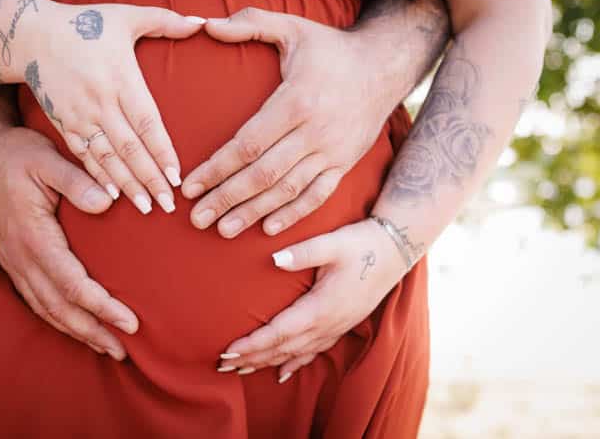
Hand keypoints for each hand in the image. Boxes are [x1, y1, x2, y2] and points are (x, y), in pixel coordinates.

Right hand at [0, 125, 138, 360]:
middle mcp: (21, 257)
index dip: (102, 307)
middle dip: (93, 331)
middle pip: (60, 307)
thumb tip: (106, 202)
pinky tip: (75, 325)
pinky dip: (58, 318)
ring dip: (77, 331)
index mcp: (33, 237)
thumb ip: (76, 181)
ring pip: (46, 308)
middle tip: (125, 351)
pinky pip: (36, 299)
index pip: (72, 284)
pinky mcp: (14, 260)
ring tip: (107, 347)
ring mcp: (15, 261)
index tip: (130, 321)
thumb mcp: (46, 158)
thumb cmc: (16, 154)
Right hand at [27, 3, 204, 213]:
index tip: (176, 176)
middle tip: (168, 205)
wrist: (31, 35)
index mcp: (120, 78)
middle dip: (149, 179)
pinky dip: (98, 177)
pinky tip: (111, 197)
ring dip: (126, 185)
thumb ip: (165, 20)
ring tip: (145, 208)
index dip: (162, 151)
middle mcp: (100, 102)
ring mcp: (80, 116)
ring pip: (107, 158)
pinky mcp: (64, 124)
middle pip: (129, 148)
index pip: (146, 123)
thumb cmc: (85, 24)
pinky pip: (83, 157)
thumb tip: (201, 21)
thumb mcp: (126, 16)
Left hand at [181, 8, 396, 237]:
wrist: (385, 66)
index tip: (190, 185)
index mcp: (297, 100)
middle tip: (196, 218)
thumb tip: (206, 24)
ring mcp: (332, 152)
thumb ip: (249, 23)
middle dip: (227, 198)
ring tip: (223, 230)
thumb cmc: (330, 47)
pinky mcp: (344, 164)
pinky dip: (293, 214)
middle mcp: (315, 132)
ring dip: (253, 212)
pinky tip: (268, 230)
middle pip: (264, 174)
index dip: (217, 168)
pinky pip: (317, 196)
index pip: (248, 144)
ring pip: (288, 190)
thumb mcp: (292, 26)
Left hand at [216, 219, 405, 381]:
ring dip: (266, 362)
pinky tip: (280, 374)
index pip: (281, 332)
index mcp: (322, 306)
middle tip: (221, 364)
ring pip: (295, 354)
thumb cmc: (361, 244)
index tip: (229, 350)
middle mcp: (328, 324)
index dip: (254, 343)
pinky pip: (313, 352)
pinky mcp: (340, 325)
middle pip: (284, 349)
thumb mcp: (333, 243)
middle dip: (252, 357)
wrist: (395, 250)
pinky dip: (293, 364)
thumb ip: (303, 252)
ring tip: (239, 369)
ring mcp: (336, 328)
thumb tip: (274, 259)